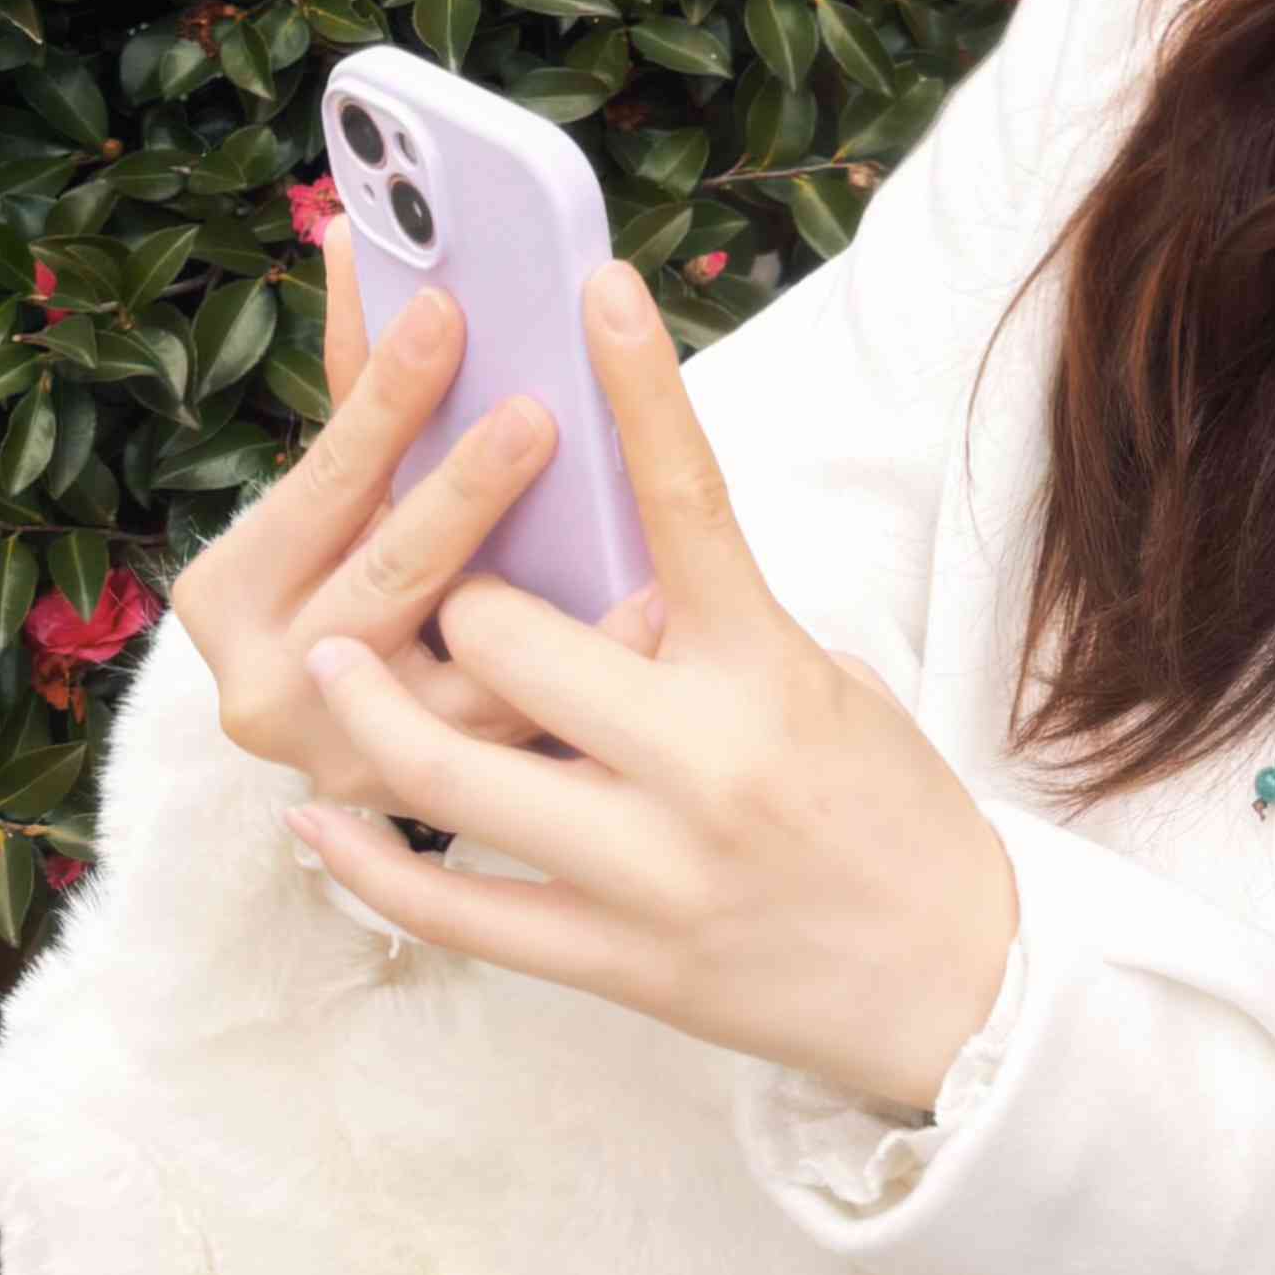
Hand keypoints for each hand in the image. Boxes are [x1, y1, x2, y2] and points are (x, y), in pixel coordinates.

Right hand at [170, 219, 663, 816]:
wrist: (337, 746)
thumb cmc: (345, 575)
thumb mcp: (334, 495)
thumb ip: (355, 387)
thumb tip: (356, 235)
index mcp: (228, 596)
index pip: (321, 483)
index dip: (385, 398)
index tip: (448, 312)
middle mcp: (270, 692)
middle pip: (388, 581)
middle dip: (464, 493)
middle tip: (539, 415)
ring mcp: (349, 763)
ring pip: (464, 680)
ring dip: (555, 611)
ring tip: (637, 550)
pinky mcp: (432, 811)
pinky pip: (526, 739)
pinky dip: (592, 680)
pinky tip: (657, 622)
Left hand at [281, 260, 1018, 1117]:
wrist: (959, 983)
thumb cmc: (889, 811)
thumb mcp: (826, 686)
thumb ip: (717, 626)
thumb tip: (613, 558)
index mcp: (768, 673)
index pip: (693, 503)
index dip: (643, 386)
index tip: (598, 290)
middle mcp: (705, 764)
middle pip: (517, 640)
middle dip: (469, 602)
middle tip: (451, 588)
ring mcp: (652, 872)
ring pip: (456, 775)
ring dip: (377, 707)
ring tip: (333, 658)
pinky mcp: (617, 963)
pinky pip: (460, 909)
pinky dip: (371, 867)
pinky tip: (314, 823)